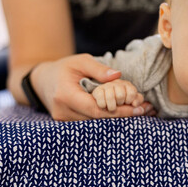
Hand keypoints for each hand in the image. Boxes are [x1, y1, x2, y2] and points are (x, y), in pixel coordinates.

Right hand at [30, 54, 153, 120]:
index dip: (118, 111)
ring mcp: (64, 121)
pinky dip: (107, 119)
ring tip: (139, 112)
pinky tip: (123, 114)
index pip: (95, 109)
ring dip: (116, 119)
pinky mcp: (67, 124)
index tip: (138, 109)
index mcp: (65, 95)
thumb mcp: (80, 61)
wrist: (42, 81)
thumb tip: (118, 76)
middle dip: (122, 116)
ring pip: (95, 125)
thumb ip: (98, 69)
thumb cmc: (64, 68)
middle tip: (145, 111)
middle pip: (97, 120)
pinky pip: (90, 124)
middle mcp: (63, 112)